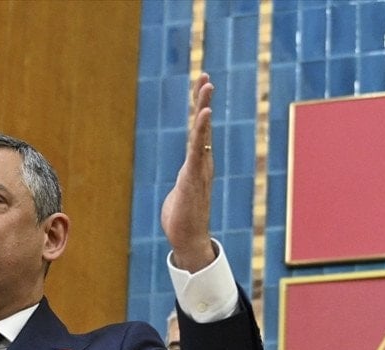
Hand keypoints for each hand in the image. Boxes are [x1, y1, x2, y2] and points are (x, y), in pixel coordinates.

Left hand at [160, 73, 216, 271]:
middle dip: (203, 100)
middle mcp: (201, 162)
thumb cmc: (182, 221)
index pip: (198, 132)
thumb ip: (181, 187)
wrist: (188, 240)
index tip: (201, 88)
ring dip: (204, 106)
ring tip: (207, 84)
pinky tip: (204, 112)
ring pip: (202, 132)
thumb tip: (180, 190)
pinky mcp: (193, 175)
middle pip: (202, 125)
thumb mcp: (178, 197)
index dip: (199, 110)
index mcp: (196, 165)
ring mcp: (199, 167)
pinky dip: (201, 129)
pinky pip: (198, 147)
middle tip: (205, 75)